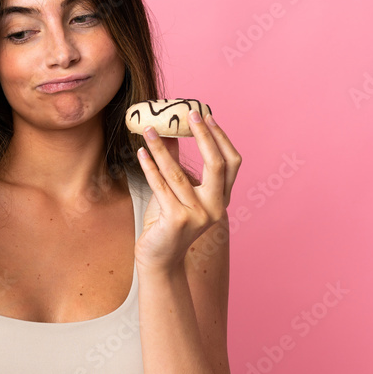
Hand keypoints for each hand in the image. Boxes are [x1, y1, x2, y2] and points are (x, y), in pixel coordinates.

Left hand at [134, 113, 240, 269]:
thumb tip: (170, 135)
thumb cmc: (166, 224)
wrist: (158, 260)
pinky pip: (161, 186)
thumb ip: (177, 166)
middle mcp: (215, 208)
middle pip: (217, 164)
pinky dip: (150, 167)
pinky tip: (141, 153)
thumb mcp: (176, 192)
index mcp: (221, 199)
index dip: (220, 138)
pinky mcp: (177, 220)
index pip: (231, 163)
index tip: (206, 117)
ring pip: (180, 173)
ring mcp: (198, 215)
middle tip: (190, 113)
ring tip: (149, 130)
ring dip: (162, 148)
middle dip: (204, 136)